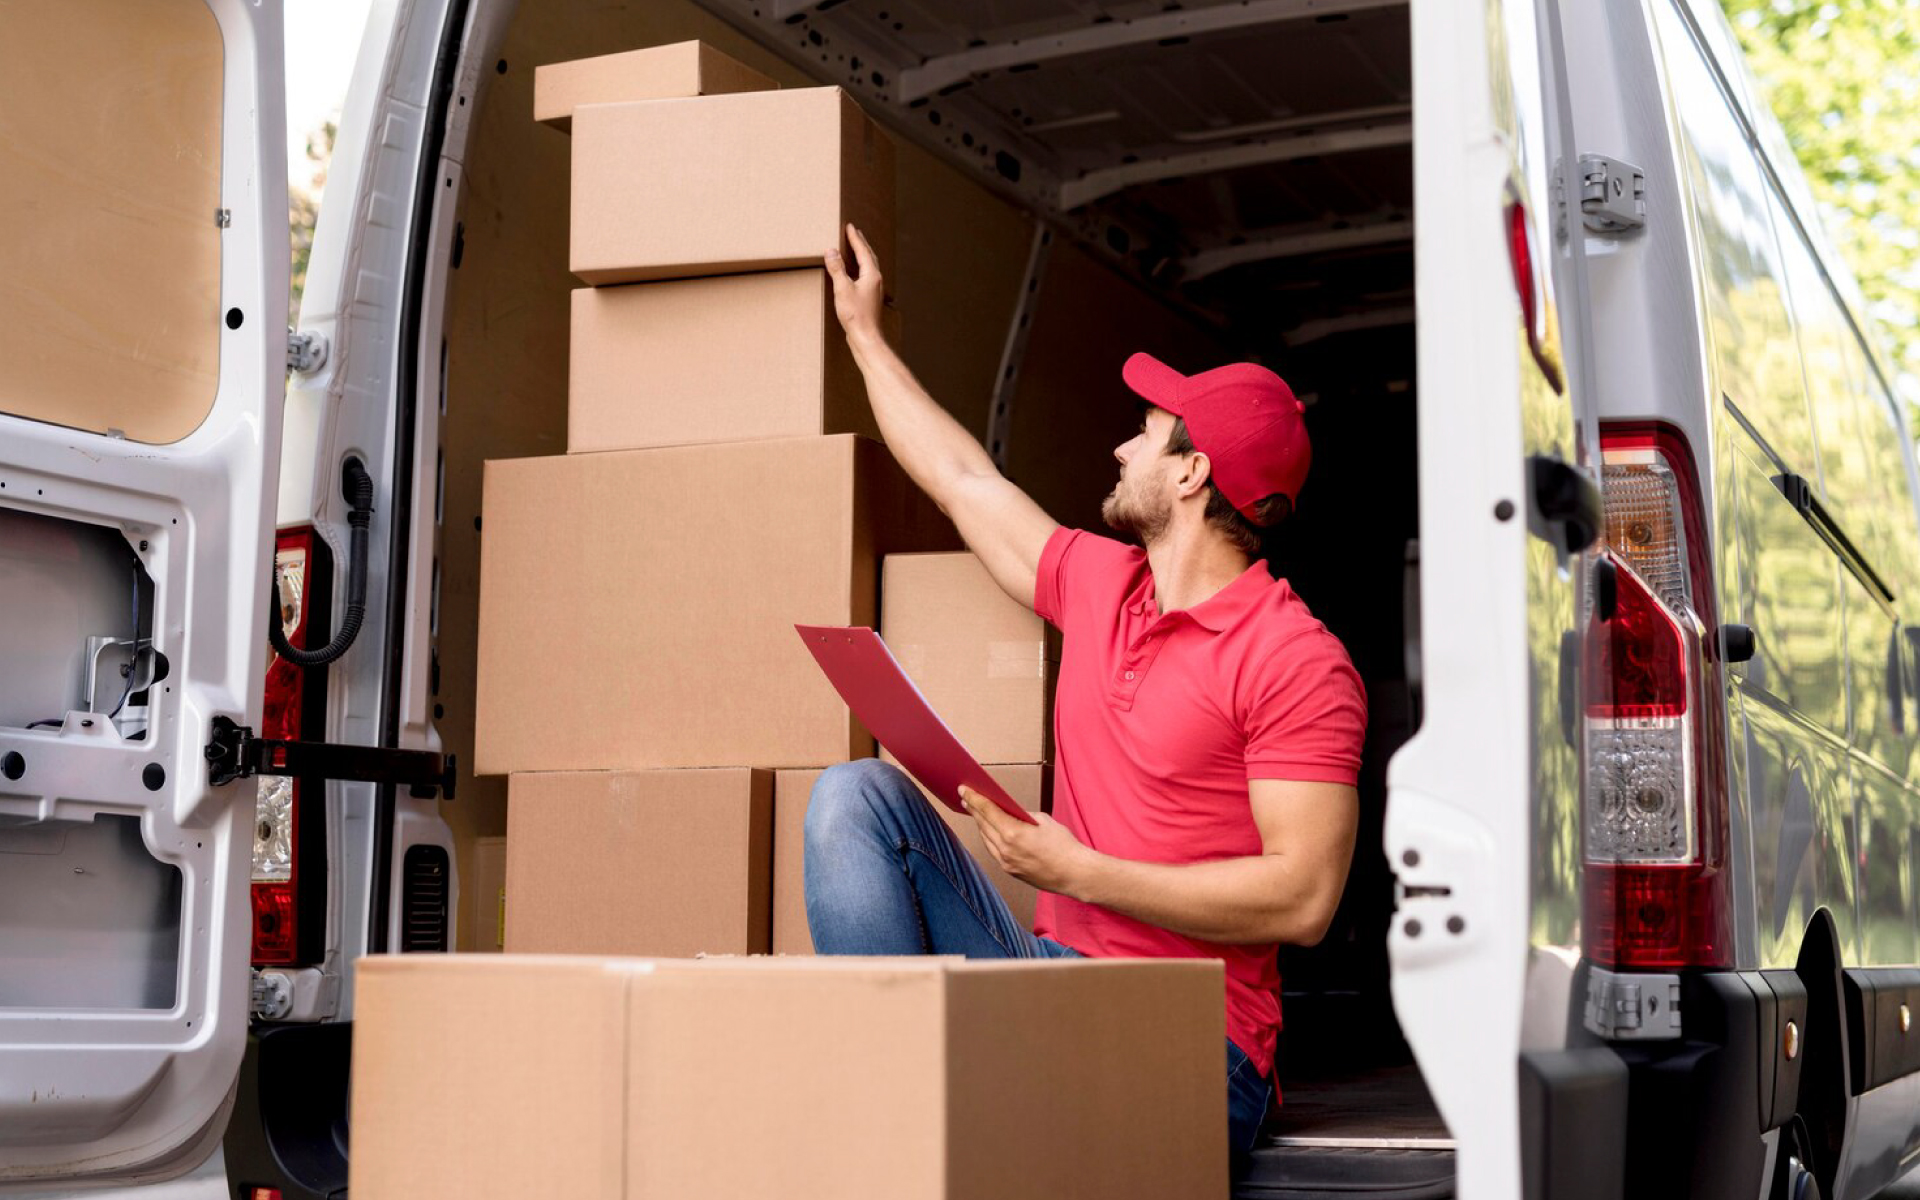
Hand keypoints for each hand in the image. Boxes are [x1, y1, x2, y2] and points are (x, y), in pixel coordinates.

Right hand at [824, 223, 885, 344]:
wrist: (866, 337)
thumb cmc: (856, 315)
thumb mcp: (842, 289)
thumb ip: (837, 269)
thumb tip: (831, 251)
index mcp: (871, 275)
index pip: (863, 251)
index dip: (855, 238)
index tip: (850, 226)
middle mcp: (876, 280)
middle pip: (869, 256)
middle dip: (861, 244)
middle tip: (855, 233)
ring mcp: (874, 290)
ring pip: (869, 267)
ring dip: (862, 255)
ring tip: (854, 249)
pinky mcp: (870, 299)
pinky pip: (866, 277)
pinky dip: (860, 268)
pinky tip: (853, 274)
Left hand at [961, 786, 1098, 896]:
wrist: (1075, 874)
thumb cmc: (1064, 845)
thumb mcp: (1043, 820)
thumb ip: (1021, 816)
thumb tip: (1008, 813)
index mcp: (1013, 833)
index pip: (988, 811)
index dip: (974, 798)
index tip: (964, 790)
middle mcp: (1005, 849)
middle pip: (983, 824)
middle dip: (974, 809)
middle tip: (965, 797)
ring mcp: (1006, 862)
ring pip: (986, 839)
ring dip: (980, 824)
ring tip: (975, 812)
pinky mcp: (1010, 871)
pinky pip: (994, 851)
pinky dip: (989, 838)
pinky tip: (989, 831)